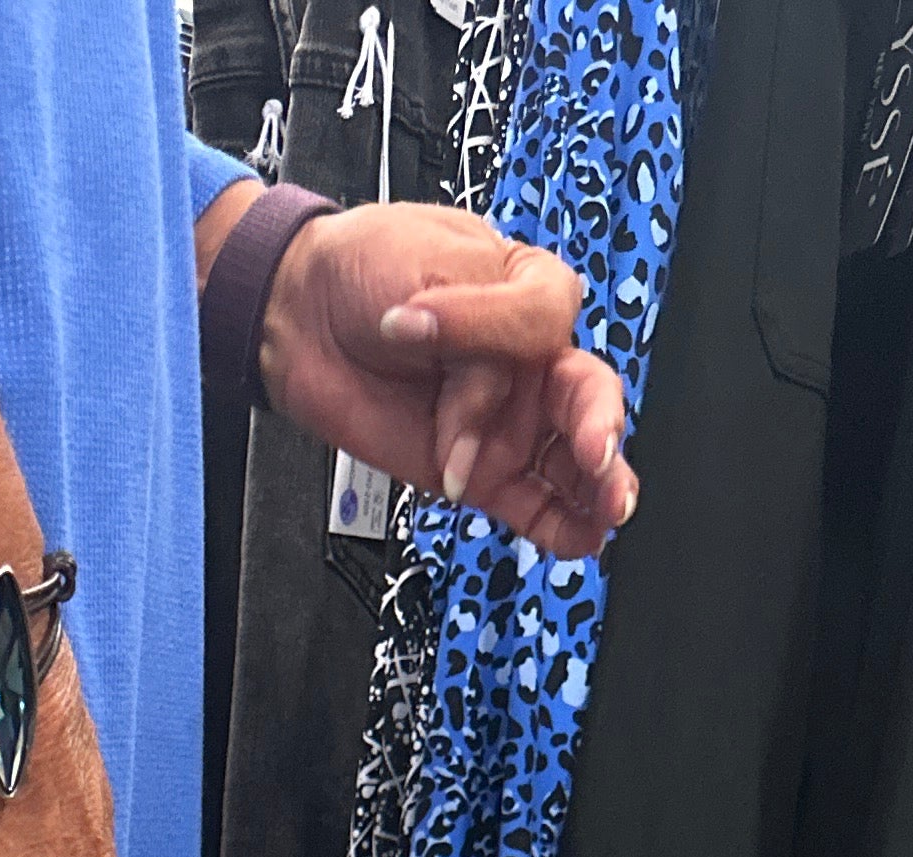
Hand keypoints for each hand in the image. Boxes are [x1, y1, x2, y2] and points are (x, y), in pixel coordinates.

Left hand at [261, 204, 636, 556]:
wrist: (303, 315)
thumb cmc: (371, 268)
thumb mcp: (437, 261)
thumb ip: (480, 329)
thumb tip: (480, 410)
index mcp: (529, 298)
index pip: (551, 319)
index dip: (513, 335)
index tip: (460, 340)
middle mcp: (526, 366)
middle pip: (585, 401)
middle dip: (601, 432)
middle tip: (597, 457)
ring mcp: (503, 425)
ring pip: (569, 462)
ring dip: (597, 488)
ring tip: (609, 510)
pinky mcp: (476, 475)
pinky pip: (532, 507)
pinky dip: (560, 526)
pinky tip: (583, 538)